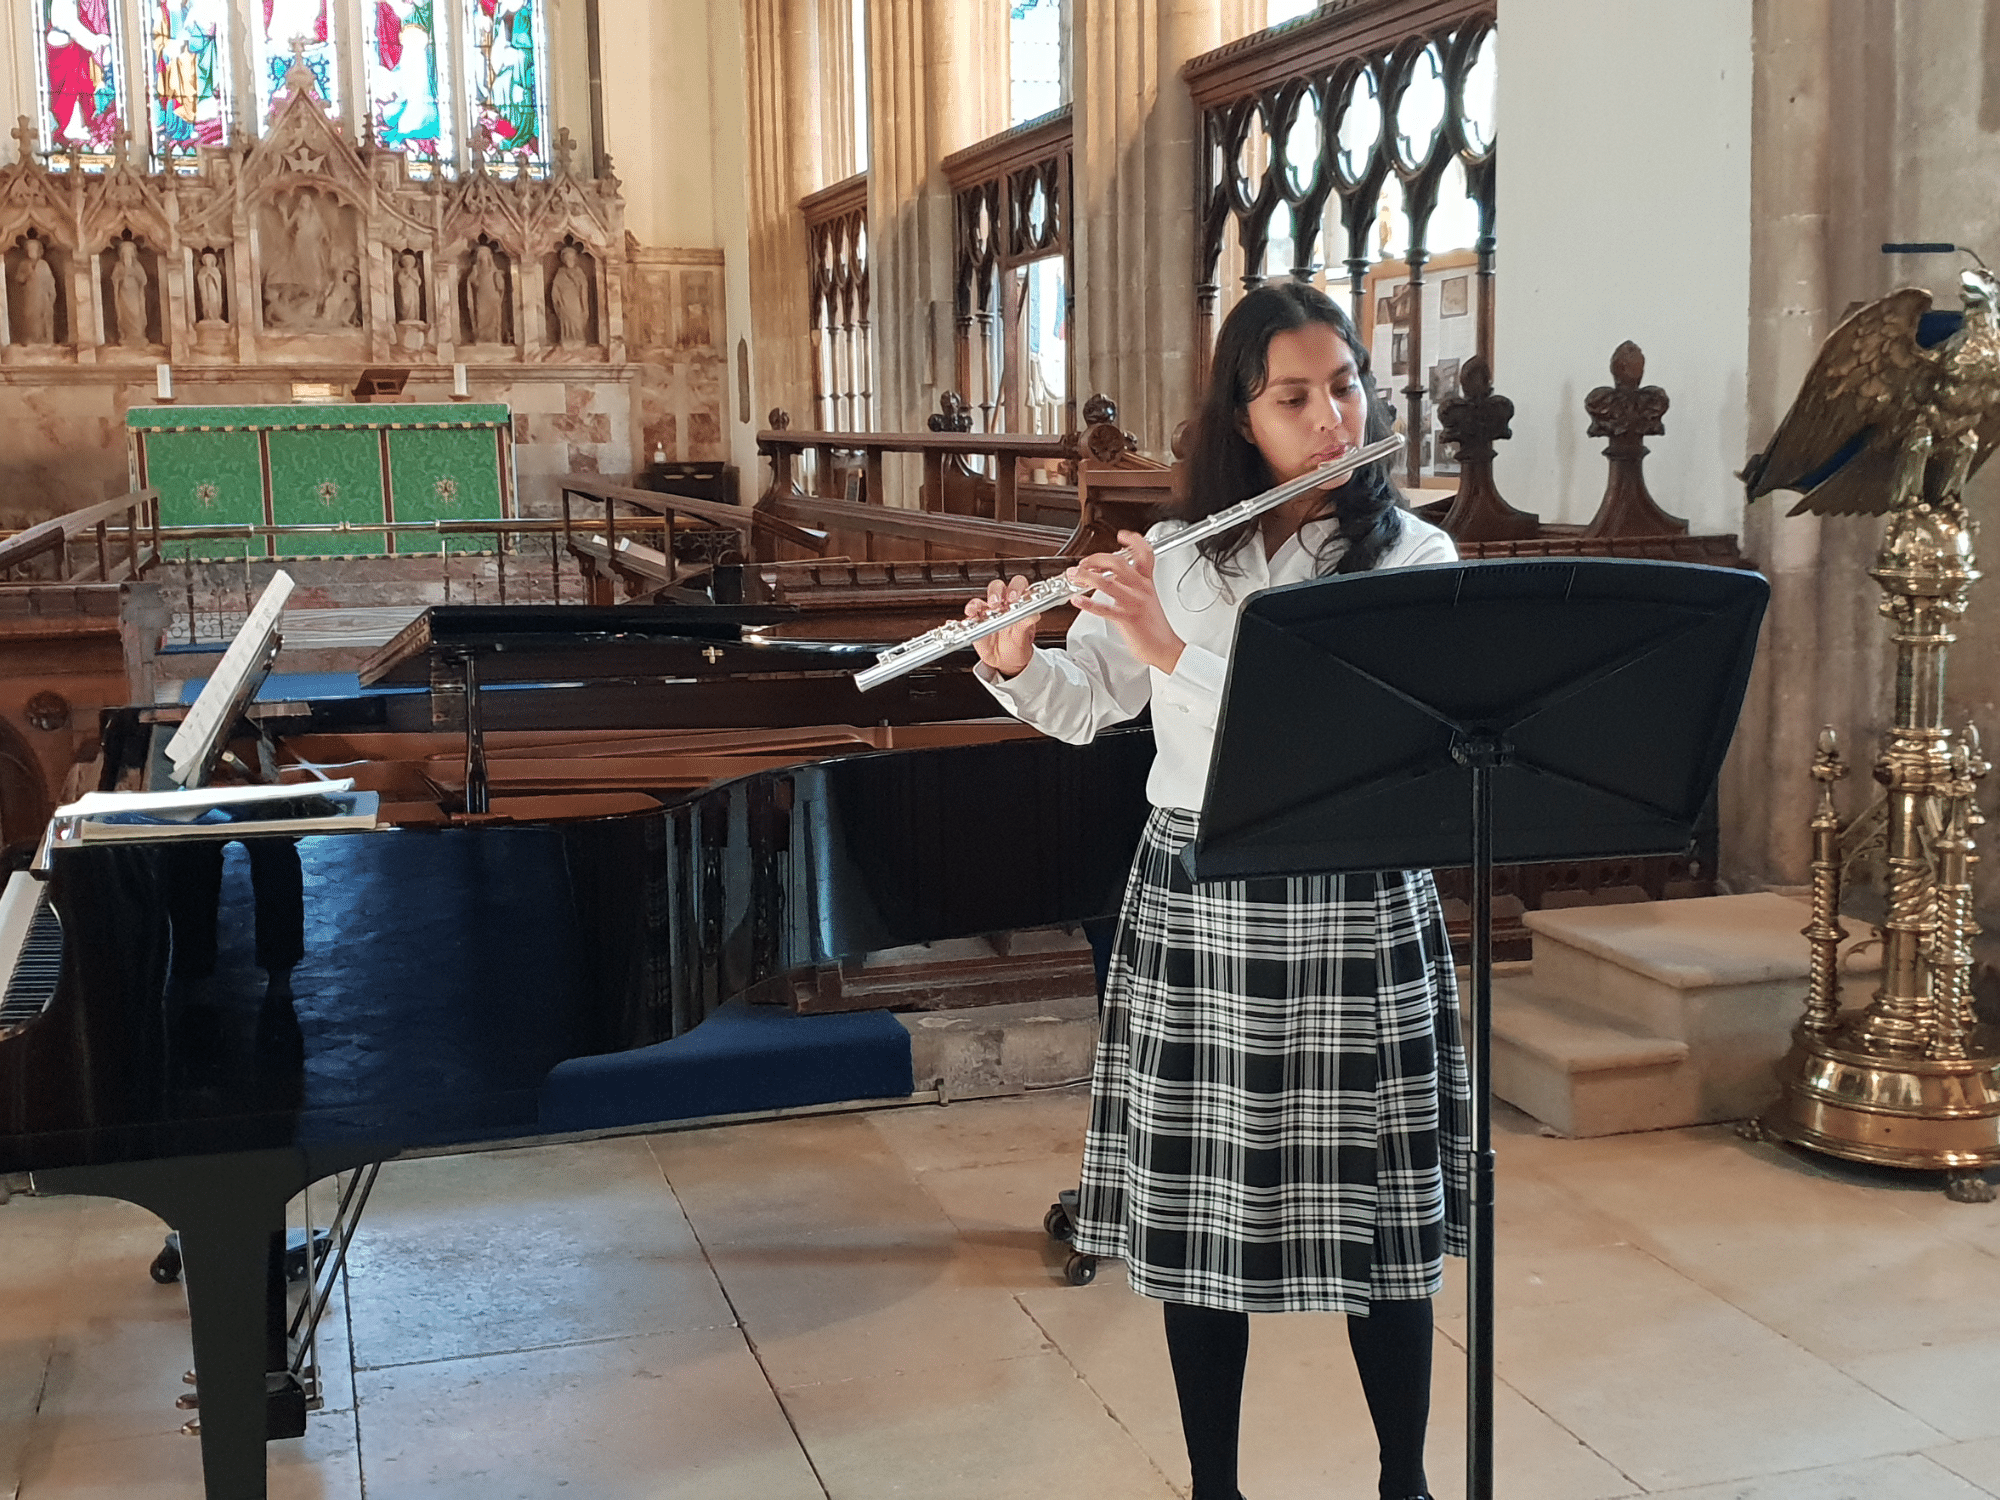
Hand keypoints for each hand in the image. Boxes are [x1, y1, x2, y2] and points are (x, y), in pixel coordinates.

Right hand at [967, 574, 1038, 677]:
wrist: (1006, 661)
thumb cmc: (1017, 644)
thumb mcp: (1024, 635)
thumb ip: (1027, 623)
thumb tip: (1034, 615)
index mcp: (1018, 603)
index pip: (1018, 585)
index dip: (1016, 587)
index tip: (1014, 597)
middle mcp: (1003, 603)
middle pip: (998, 587)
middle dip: (996, 592)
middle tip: (997, 603)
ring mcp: (989, 610)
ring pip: (983, 597)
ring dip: (982, 601)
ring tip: (988, 609)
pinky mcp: (977, 619)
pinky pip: (972, 610)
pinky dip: (970, 609)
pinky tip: (971, 613)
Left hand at [1069, 532, 1184, 674]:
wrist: (1165, 648)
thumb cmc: (1154, 627)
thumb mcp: (1146, 599)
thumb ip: (1130, 585)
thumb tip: (1110, 577)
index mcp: (1147, 583)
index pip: (1145, 554)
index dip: (1134, 541)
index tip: (1121, 535)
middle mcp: (1141, 589)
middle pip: (1119, 563)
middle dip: (1096, 559)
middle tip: (1083, 563)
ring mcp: (1134, 603)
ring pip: (1108, 582)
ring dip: (1086, 576)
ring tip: (1074, 575)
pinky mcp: (1128, 619)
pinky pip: (1104, 609)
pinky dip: (1087, 604)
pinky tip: (1077, 600)